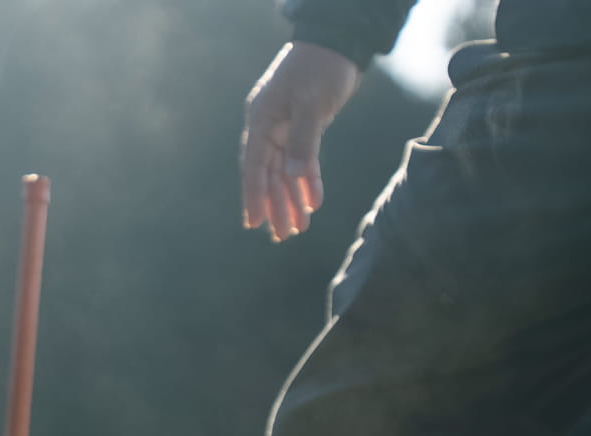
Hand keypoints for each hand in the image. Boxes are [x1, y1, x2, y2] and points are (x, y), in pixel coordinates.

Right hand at [241, 42, 358, 241]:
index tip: (253, 223)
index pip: (254, 165)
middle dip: (275, 205)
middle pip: (269, 174)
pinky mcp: (303, 129)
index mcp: (261, 119)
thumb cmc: (319, 68)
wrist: (337, 44)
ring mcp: (284, 129)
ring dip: (292, 199)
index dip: (253, 195)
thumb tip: (293, 176)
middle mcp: (269, 127)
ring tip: (298, 228)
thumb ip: (302, 140)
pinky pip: (303, 162)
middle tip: (282, 236)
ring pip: (285, 172)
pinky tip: (313, 203)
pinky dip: (308, 182)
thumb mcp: (311, 103)